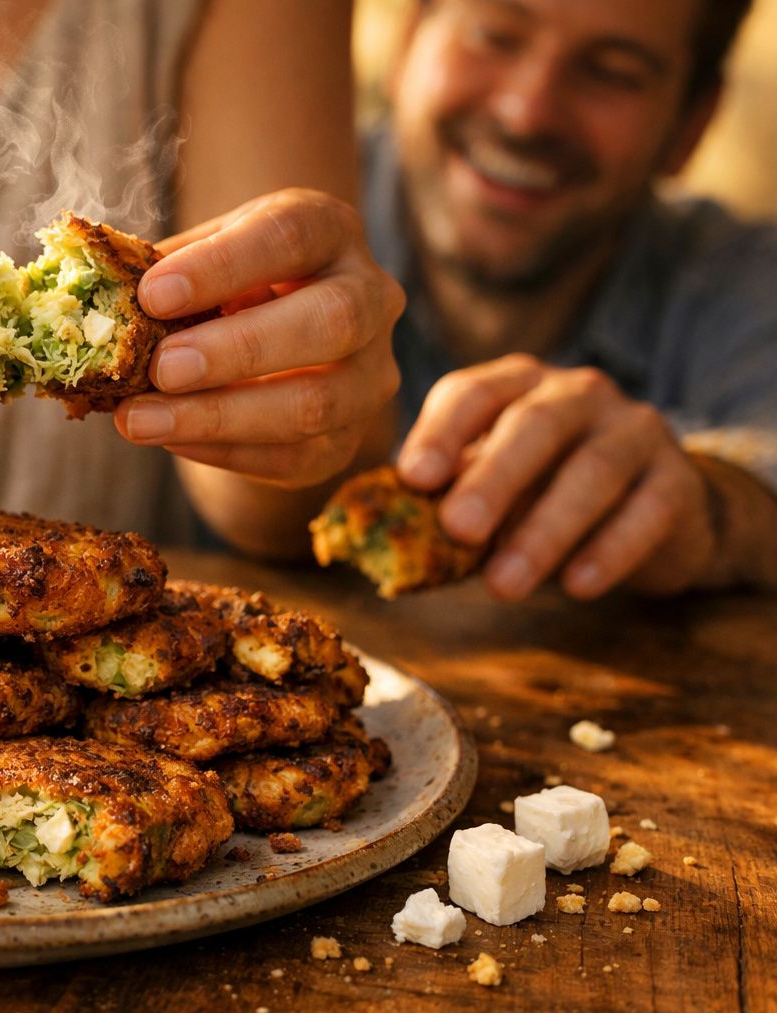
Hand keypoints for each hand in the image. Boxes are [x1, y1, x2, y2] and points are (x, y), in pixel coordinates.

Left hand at [114, 189, 403, 485]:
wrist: (267, 332)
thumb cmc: (222, 285)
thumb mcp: (196, 260)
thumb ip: (158, 274)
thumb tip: (99, 302)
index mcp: (328, 231)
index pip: (290, 236)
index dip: (222, 267)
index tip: (152, 294)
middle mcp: (370, 297)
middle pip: (331, 321)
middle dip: (239, 349)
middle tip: (161, 368)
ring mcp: (370, 374)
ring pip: (317, 403)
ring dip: (219, 417)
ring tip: (140, 420)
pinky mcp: (346, 440)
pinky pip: (296, 457)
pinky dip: (225, 453)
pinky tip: (170, 439)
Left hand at [398, 354, 717, 599]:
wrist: (652, 508)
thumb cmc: (541, 491)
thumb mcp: (489, 486)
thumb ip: (442, 501)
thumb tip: (374, 540)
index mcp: (516, 385)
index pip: (472, 392)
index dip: (441, 432)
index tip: (413, 478)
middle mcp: (578, 393)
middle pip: (533, 426)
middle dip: (493, 478)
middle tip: (457, 528)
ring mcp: (634, 430)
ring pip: (593, 472)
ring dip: (544, 531)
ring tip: (504, 585)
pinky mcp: (678, 480)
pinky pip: (647, 512)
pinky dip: (610, 551)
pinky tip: (577, 586)